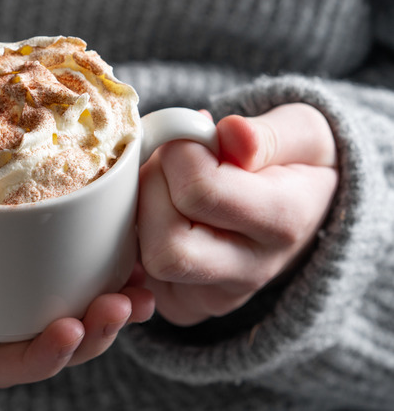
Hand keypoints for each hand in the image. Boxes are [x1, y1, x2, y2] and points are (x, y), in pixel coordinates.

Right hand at [0, 140, 154, 386]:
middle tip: (126, 301)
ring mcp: (6, 266)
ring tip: (144, 283)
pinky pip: (70, 249)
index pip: (3, 361)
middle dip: (96, 330)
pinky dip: (104, 251)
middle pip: (51, 335)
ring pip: (71, 298)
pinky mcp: (22, 225)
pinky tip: (131, 241)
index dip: (42, 357)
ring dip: (115, 299)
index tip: (72, 327)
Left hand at [137, 103, 337, 325]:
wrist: (302, 214)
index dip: (179, 152)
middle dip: (152, 190)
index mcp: (284, 222)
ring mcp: (214, 297)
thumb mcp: (301, 131)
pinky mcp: (184, 306)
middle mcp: (250, 272)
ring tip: (167, 185)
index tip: (192, 135)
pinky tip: (162, 212)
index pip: (198, 191)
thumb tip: (233, 133)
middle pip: (165, 244)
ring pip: (147, 261)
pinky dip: (136, 239)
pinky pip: (139, 277)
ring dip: (141, 213)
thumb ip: (268, 133)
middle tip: (169, 163)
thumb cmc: (295, 165)